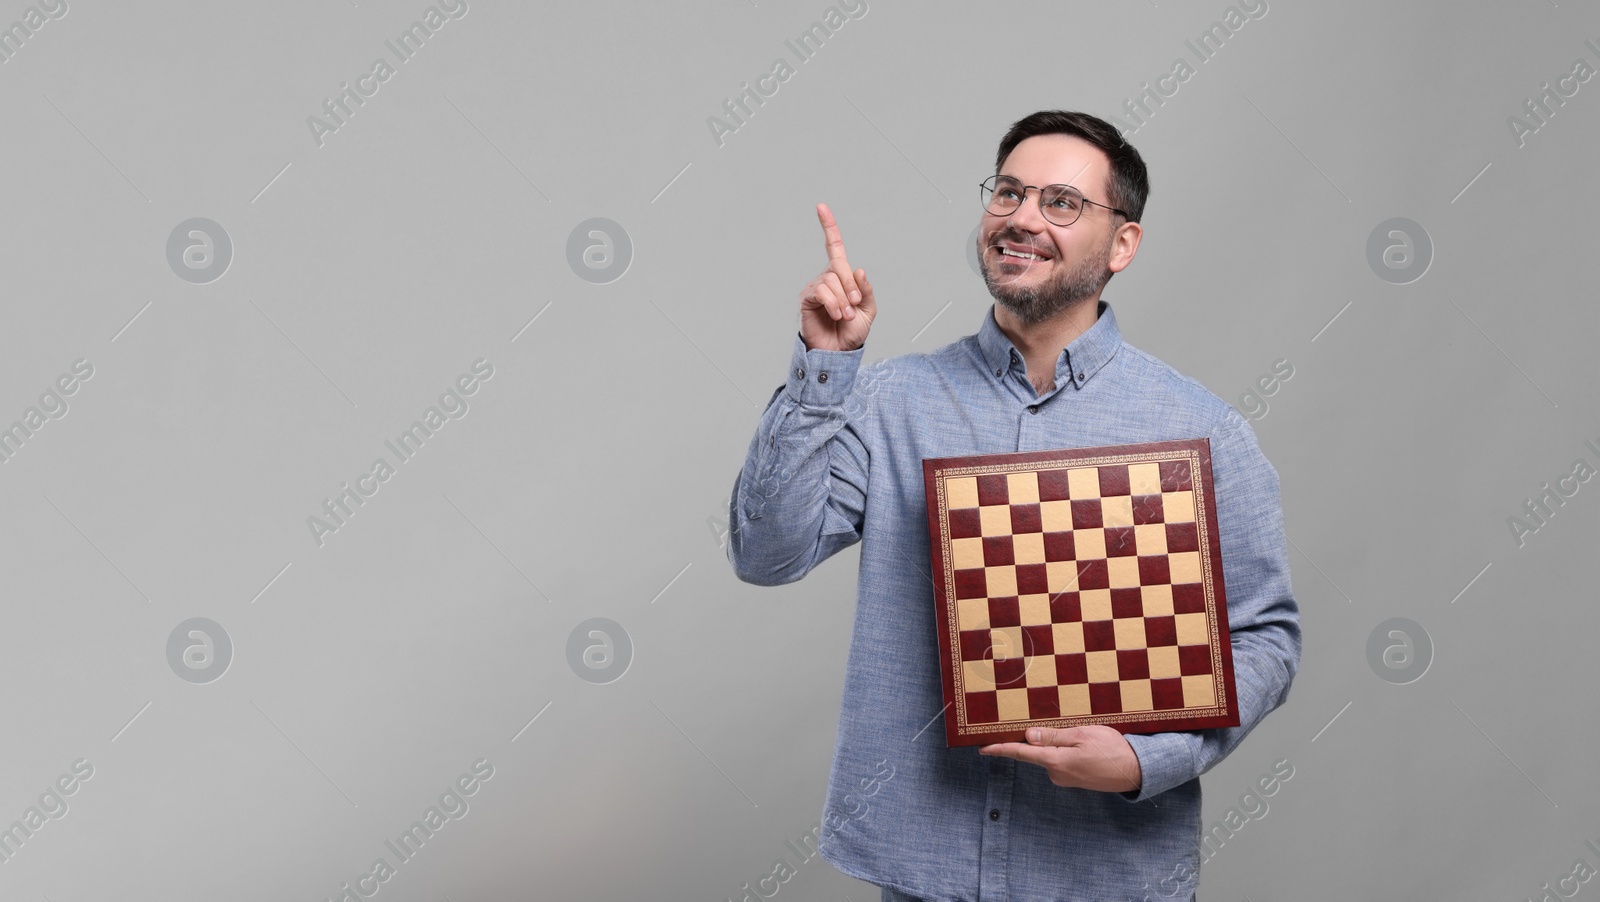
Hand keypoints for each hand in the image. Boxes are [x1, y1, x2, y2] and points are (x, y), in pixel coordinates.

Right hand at [799, 203, 875, 351]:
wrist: (838, 352)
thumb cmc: (851, 332)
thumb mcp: (868, 310)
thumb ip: (866, 290)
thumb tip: (858, 270)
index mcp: (842, 276)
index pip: (834, 246)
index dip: (828, 226)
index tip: (821, 207)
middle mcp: (826, 277)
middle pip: (839, 266)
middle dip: (851, 286)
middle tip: (854, 305)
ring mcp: (815, 287)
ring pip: (832, 280)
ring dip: (843, 300)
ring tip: (844, 315)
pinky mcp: (807, 298)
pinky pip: (822, 291)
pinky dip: (833, 303)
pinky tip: (836, 314)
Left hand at [978, 726, 1142, 792]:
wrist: (1136, 771)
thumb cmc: (1111, 749)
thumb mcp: (1082, 735)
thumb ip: (1053, 736)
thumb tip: (1028, 736)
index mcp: (1056, 761)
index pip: (1022, 754)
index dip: (1000, 749)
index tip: (982, 748)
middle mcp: (1057, 773)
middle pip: (1036, 752)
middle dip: (1037, 738)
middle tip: (1051, 723)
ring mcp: (1065, 778)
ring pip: (1050, 755)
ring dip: (1056, 743)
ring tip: (1081, 734)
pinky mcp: (1074, 778)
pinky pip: (1061, 761)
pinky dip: (1065, 750)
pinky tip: (1082, 744)